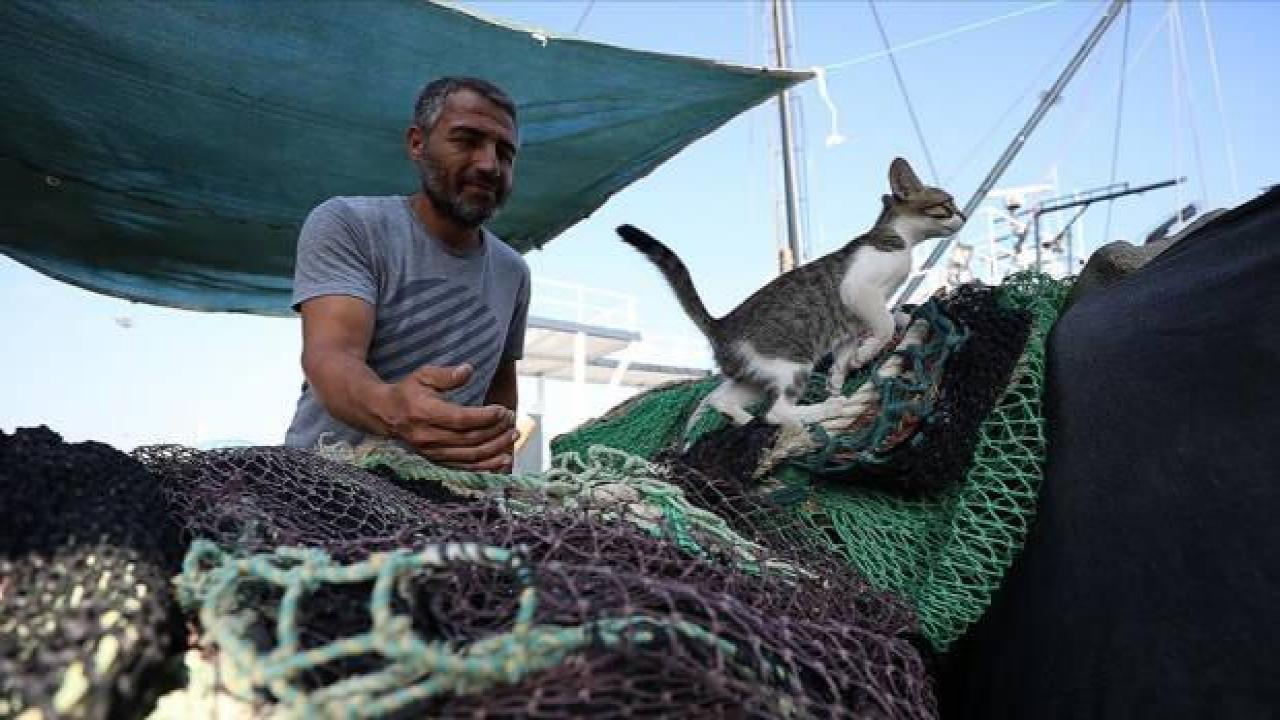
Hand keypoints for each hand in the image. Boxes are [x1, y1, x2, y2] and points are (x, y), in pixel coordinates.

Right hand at [374, 363, 516, 471]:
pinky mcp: (436, 461)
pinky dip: (486, 465)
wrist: (384, 414)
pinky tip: (503, 459)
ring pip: (470, 456)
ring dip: (495, 448)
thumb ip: (446, 375)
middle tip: (512, 420)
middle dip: (495, 430)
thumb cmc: (408, 391)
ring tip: (513, 435)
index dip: (485, 417)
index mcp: (425, 414)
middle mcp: (428, 437)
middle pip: (469, 439)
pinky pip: (465, 468)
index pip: (461, 419)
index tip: (502, 409)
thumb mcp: (423, 375)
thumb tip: (469, 370)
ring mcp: (432, 452)